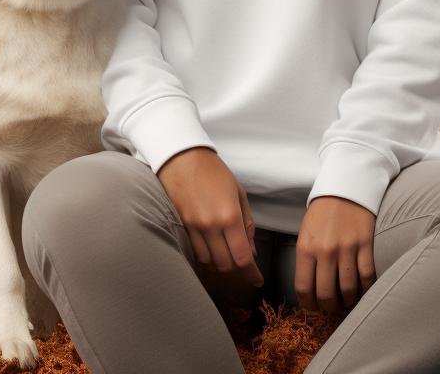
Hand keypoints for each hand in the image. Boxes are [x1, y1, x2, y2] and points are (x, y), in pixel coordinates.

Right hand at [157, 146, 263, 288]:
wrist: (182, 158)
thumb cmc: (213, 170)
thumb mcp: (238, 193)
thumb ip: (247, 223)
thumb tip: (252, 250)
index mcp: (230, 215)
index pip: (242, 257)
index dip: (252, 274)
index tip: (257, 280)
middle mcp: (211, 225)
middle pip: (226, 265)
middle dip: (237, 268)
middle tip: (243, 261)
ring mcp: (194, 227)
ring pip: (209, 263)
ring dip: (221, 265)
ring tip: (227, 254)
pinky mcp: (181, 226)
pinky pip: (195, 252)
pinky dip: (206, 258)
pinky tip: (212, 250)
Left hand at [295, 196, 376, 312]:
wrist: (344, 187)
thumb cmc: (323, 212)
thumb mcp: (306, 233)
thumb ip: (306, 259)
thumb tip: (310, 288)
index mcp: (306, 248)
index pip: (304, 289)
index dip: (309, 305)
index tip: (314, 306)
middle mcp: (325, 250)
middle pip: (326, 295)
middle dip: (329, 307)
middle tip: (333, 305)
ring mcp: (346, 248)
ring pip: (348, 290)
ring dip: (348, 301)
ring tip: (348, 299)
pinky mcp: (365, 244)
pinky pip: (367, 277)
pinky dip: (366, 289)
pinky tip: (363, 289)